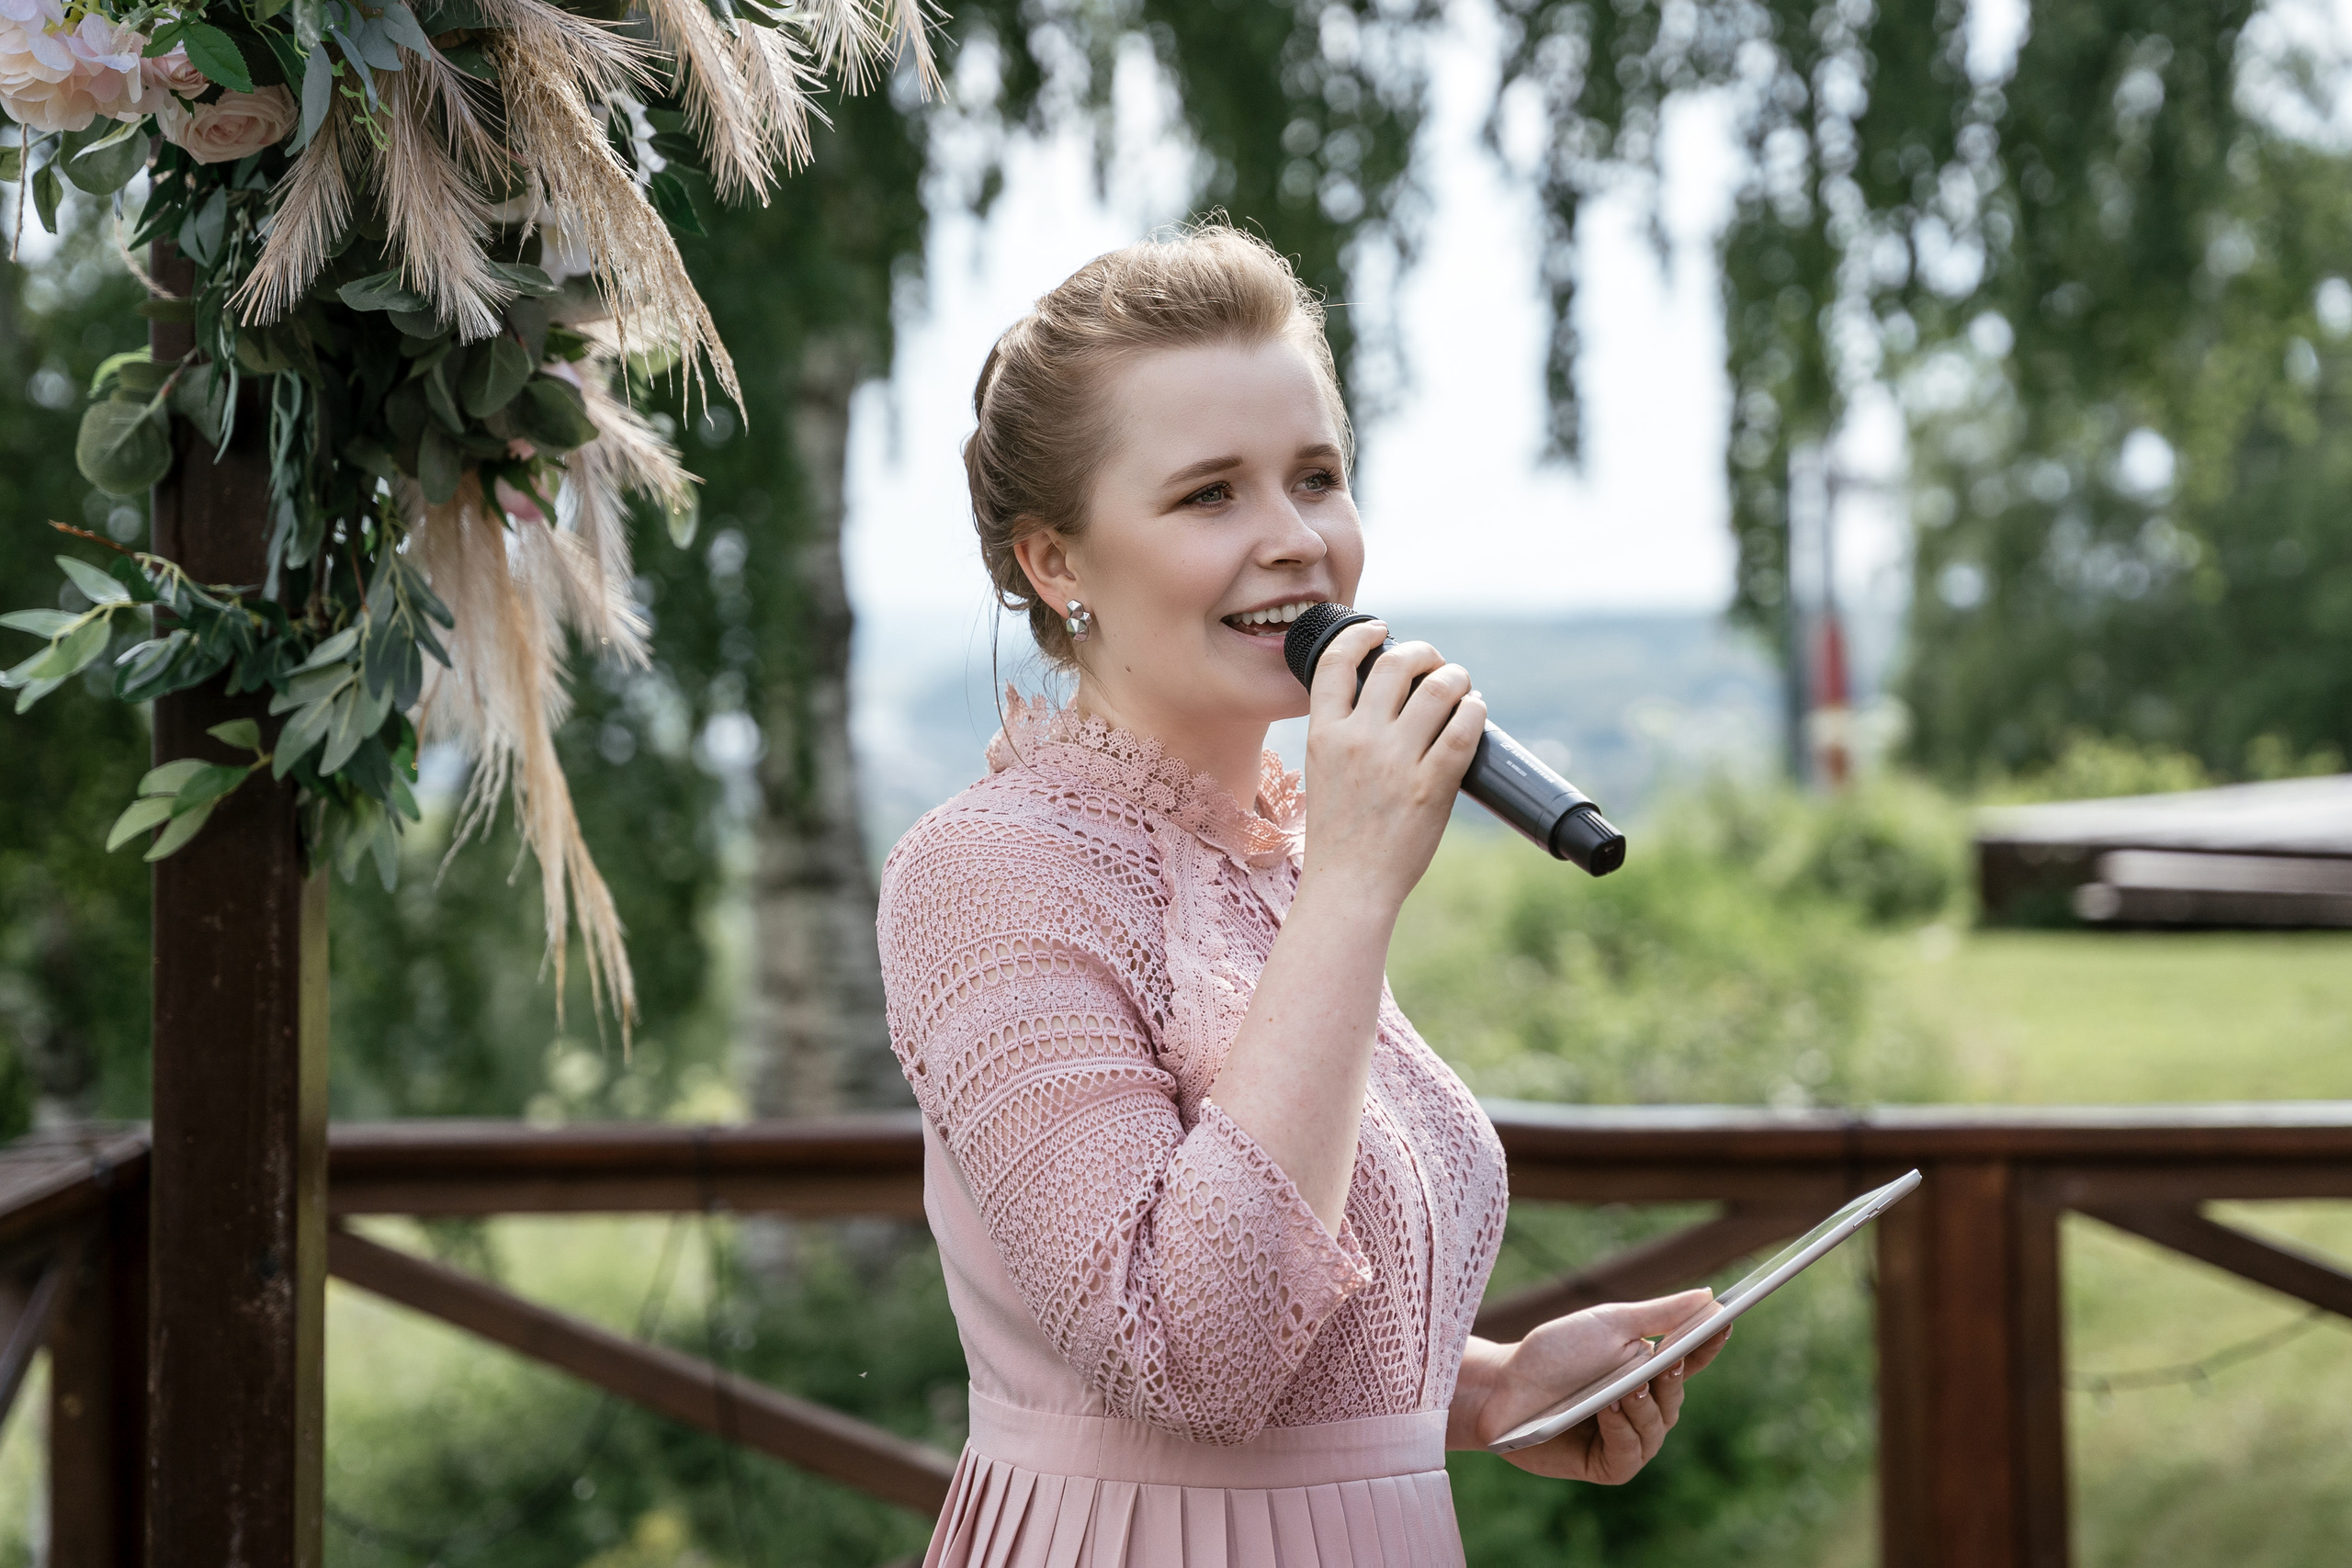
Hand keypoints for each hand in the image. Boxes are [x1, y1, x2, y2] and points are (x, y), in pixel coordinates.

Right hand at [1299, 620, 1485, 911]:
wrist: (1349, 885)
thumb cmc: (1339, 834)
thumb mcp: (1323, 771)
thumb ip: (1343, 734)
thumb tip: (1382, 701)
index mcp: (1324, 734)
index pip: (1337, 662)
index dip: (1361, 635)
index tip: (1379, 630)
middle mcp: (1358, 740)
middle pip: (1396, 664)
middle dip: (1422, 653)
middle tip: (1433, 662)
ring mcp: (1396, 761)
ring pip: (1438, 688)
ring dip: (1456, 676)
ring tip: (1460, 684)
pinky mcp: (1432, 785)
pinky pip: (1464, 728)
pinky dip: (1474, 710)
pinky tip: (1475, 711)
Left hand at [1453, 1291, 1733, 1483]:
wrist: (1502, 1386)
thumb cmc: (1554, 1352)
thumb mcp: (1608, 1325)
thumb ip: (1659, 1314)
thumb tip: (1710, 1296)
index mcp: (1646, 1370)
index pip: (1689, 1361)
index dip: (1708, 1345)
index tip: (1726, 1321)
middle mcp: (1642, 1407)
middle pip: (1675, 1396)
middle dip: (1668, 1379)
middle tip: (1661, 1360)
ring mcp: (1626, 1438)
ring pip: (1656, 1427)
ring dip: (1642, 1406)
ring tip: (1624, 1387)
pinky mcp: (1606, 1465)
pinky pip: (1630, 1453)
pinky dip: (1622, 1430)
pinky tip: (1608, 1410)